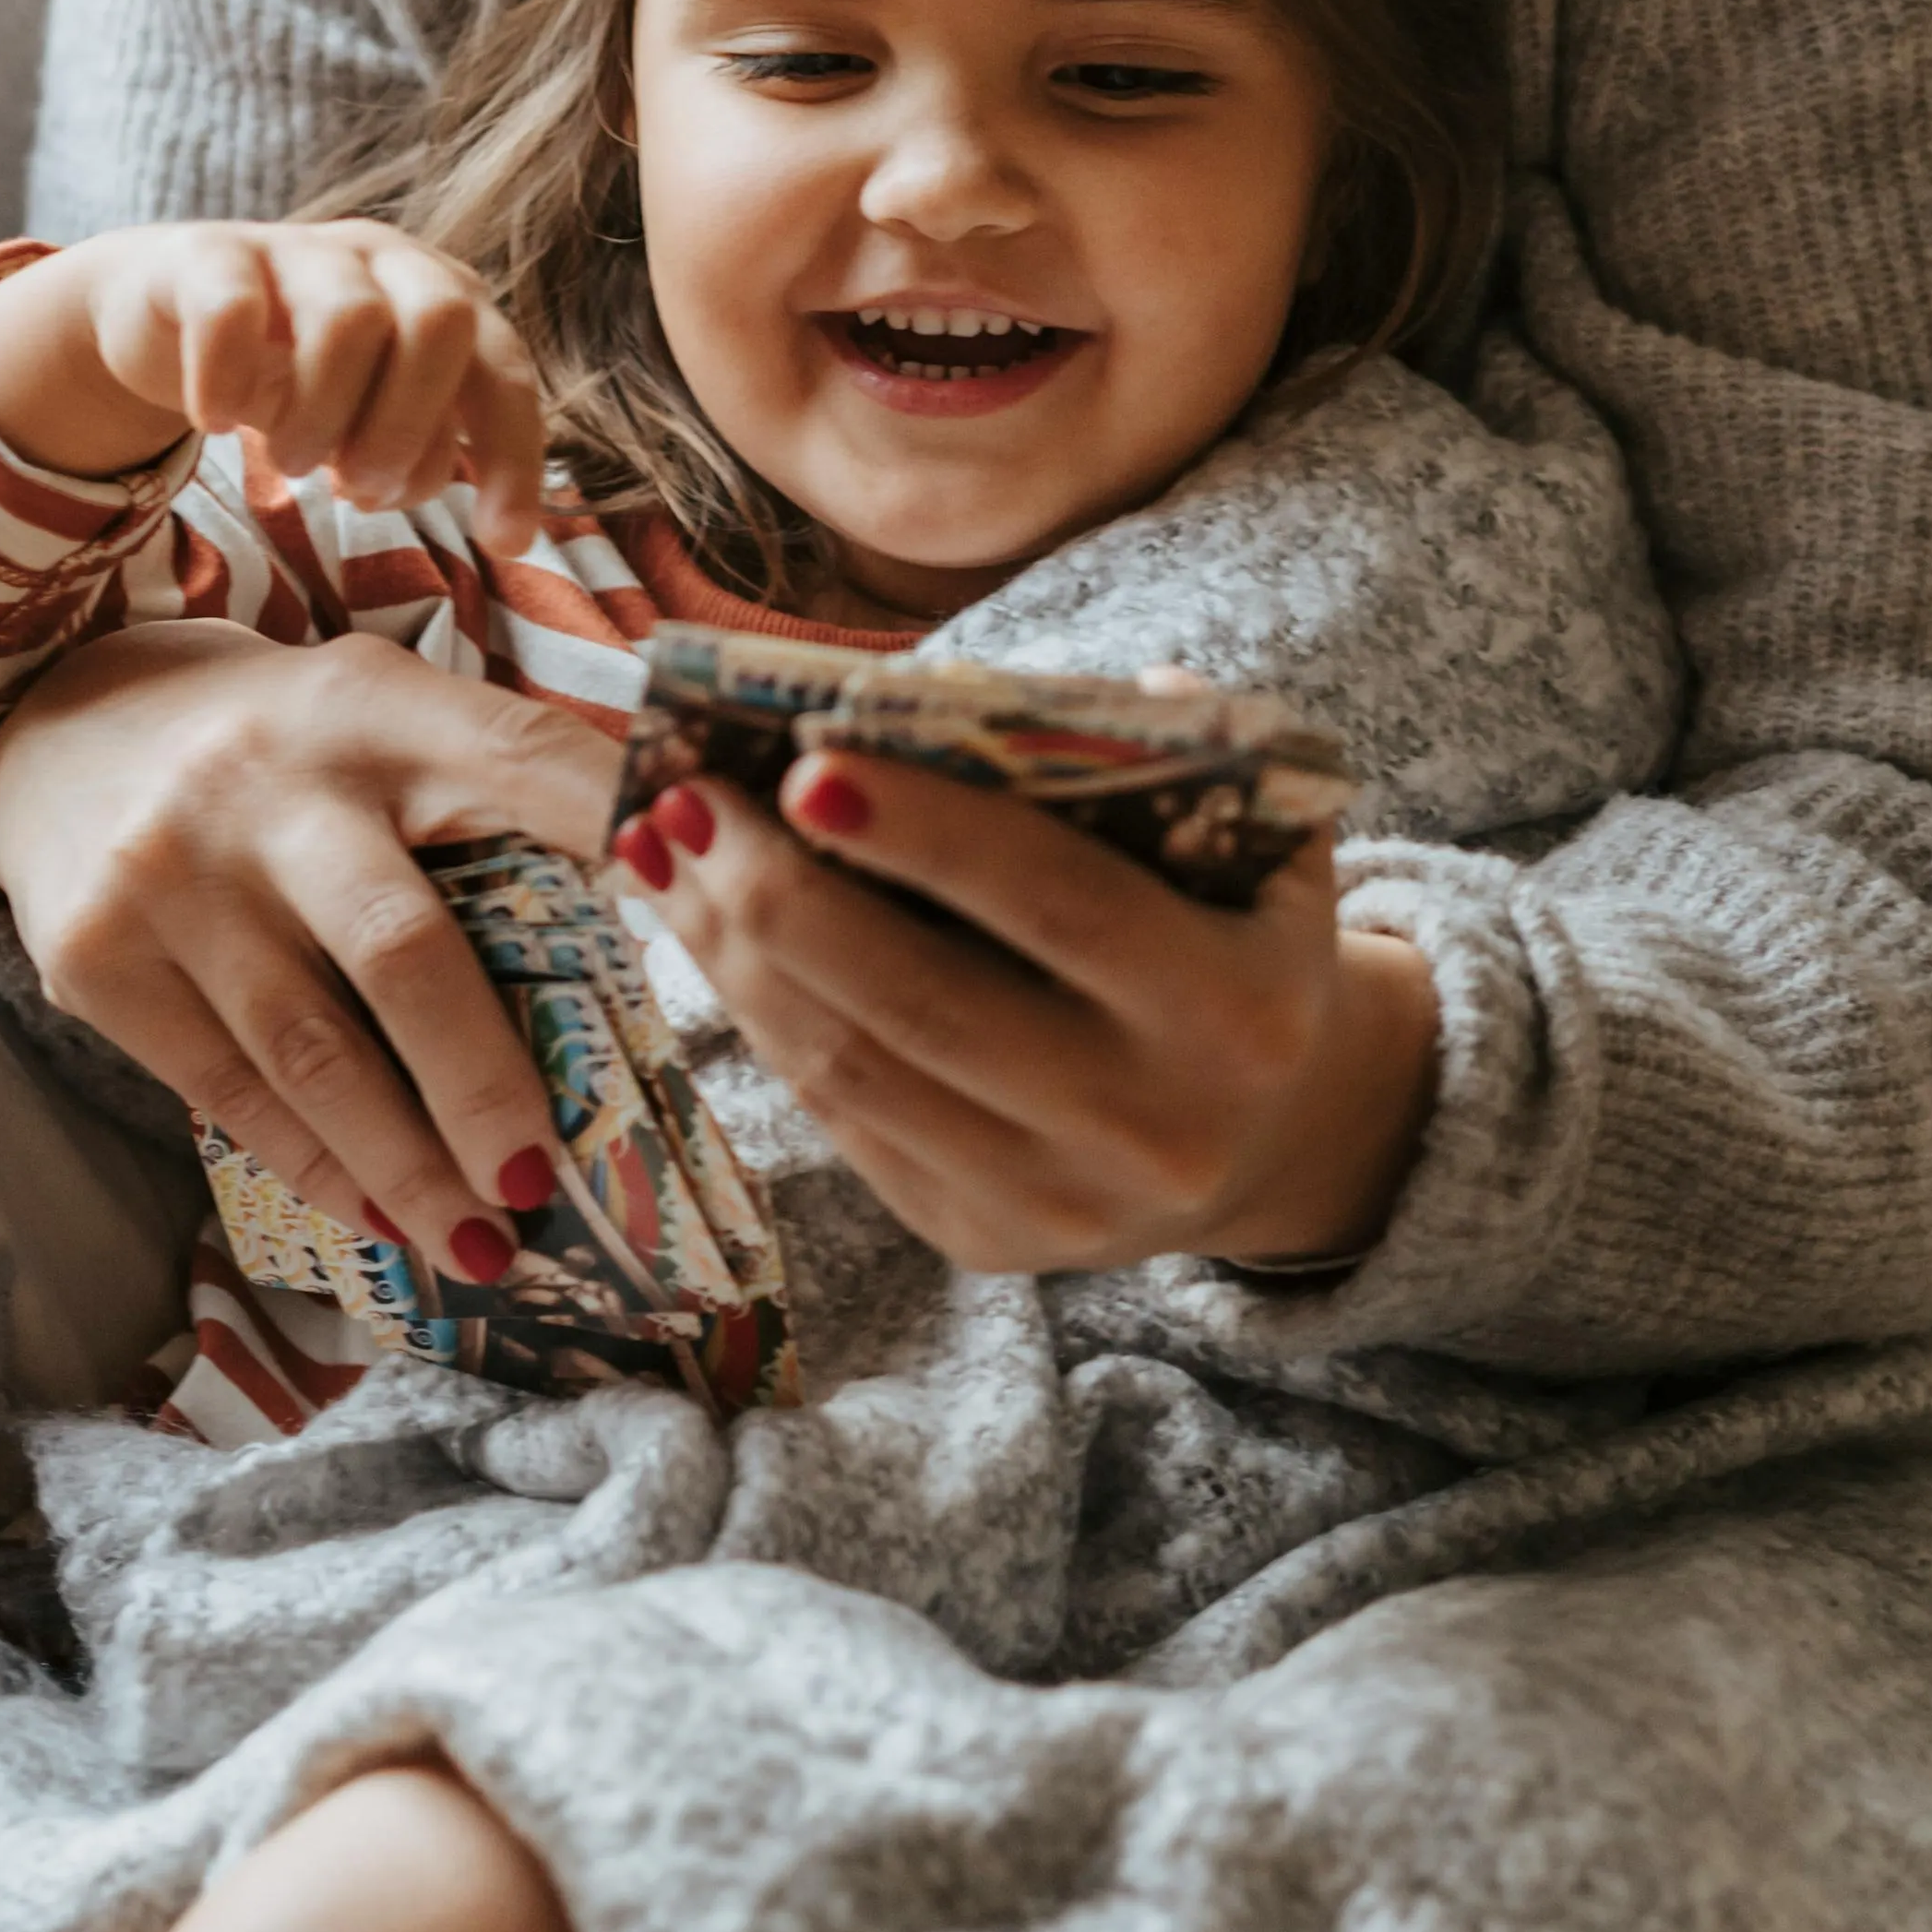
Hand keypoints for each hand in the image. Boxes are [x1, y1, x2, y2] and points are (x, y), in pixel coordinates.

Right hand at [0, 224, 548, 547]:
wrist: (166, 307)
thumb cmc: (291, 374)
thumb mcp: (367, 415)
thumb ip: (416, 450)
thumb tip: (427, 499)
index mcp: (441, 298)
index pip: (504, 372)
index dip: (512, 458)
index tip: (501, 543)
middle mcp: (383, 259)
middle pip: (440, 321)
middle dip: (406, 428)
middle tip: (356, 489)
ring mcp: (297, 249)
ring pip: (347, 318)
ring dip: (321, 418)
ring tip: (291, 462)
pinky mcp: (209, 256)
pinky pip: (232, 311)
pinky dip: (226, 382)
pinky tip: (214, 421)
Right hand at [0, 622, 619, 1261]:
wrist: (59, 725)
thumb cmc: (281, 742)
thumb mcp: (382, 715)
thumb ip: (489, 786)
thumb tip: (652, 900)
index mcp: (371, 706)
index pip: (519, 759)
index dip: (611, 831)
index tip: (695, 906)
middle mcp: (267, 784)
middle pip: (400, 951)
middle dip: (483, 1085)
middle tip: (546, 1184)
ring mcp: (170, 875)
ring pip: (311, 1054)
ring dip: (406, 1168)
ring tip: (480, 1244)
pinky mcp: (95, 959)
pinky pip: (227, 1091)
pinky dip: (315, 1167)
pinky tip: (379, 1218)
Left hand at [611, 748, 1438, 1277]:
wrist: (1270, 1135)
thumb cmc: (1237, 938)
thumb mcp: (1262, 846)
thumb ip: (1189, 753)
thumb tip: (1036, 687)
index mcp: (1233, 1011)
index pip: (1062, 907)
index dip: (934, 836)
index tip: (808, 764)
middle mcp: (1148, 1126)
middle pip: (926, 1004)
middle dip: (785, 896)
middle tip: (690, 800)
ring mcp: (1057, 1202)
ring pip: (857, 1072)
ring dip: (738, 955)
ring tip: (661, 851)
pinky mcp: (980, 1244)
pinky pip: (845, 1121)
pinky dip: (762, 1018)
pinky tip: (708, 931)